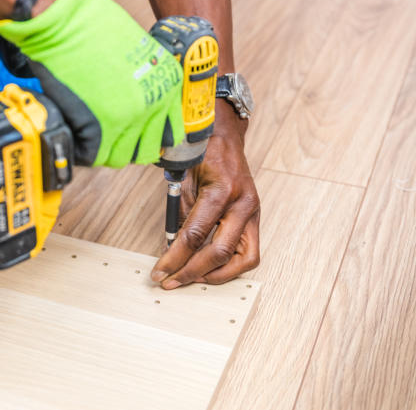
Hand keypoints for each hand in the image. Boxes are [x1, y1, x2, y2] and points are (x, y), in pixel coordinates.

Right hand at [0, 0, 184, 167]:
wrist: (66, 21)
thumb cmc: (94, 25)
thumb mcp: (139, 49)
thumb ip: (145, 80)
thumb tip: (138, 102)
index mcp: (167, 85)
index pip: (170, 131)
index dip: (151, 136)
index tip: (139, 136)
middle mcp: (153, 104)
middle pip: (146, 149)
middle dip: (128, 146)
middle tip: (110, 136)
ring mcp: (128, 118)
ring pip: (120, 157)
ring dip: (105, 149)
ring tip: (91, 133)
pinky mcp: (100, 128)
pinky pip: (93, 155)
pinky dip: (84, 149)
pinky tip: (77, 132)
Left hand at [151, 100, 259, 287]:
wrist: (225, 135)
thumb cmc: (202, 152)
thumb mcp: (183, 180)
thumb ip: (180, 216)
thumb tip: (172, 249)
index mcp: (221, 190)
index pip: (195, 235)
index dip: (175, 258)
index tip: (159, 271)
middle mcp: (243, 203)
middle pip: (219, 252)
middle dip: (192, 272)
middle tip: (171, 281)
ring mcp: (253, 211)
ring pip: (243, 259)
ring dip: (216, 274)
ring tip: (191, 278)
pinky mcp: (255, 218)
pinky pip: (248, 252)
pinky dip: (230, 265)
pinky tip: (209, 267)